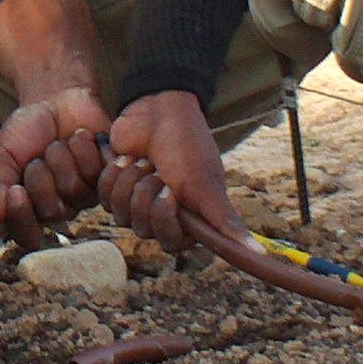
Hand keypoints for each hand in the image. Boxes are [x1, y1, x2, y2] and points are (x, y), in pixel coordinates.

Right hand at [0, 87, 114, 246]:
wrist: (55, 99)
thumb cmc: (28, 130)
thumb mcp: (4, 156)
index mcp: (29, 207)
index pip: (26, 234)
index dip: (22, 216)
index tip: (15, 190)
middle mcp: (58, 206)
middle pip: (51, 212)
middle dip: (40, 176)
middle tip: (38, 156)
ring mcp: (84, 194)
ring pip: (73, 190)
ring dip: (61, 157)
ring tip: (59, 142)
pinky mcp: (106, 177)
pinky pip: (97, 174)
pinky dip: (84, 148)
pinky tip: (80, 137)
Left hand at [95, 91, 244, 254]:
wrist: (157, 110)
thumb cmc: (187, 146)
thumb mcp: (206, 184)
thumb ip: (225, 221)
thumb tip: (258, 253)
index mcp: (188, 220)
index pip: (171, 243)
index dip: (166, 218)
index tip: (170, 192)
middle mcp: (162, 217)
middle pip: (144, 230)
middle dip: (148, 195)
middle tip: (157, 171)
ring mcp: (136, 204)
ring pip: (121, 216)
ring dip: (131, 182)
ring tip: (143, 161)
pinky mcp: (114, 189)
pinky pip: (104, 198)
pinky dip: (114, 174)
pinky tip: (125, 158)